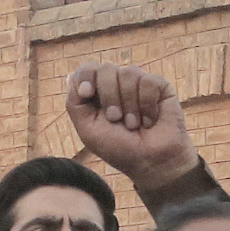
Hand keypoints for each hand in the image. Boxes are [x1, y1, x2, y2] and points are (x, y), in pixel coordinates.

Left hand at [63, 63, 199, 186]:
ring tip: (133, 125)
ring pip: (128, 73)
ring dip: (129, 105)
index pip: (89, 69)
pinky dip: (147, 105)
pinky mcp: (159, 87)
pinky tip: (149, 120)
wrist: (151, 162)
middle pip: (106, 68)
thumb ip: (75, 103)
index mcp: (99, 93)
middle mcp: (119, 85)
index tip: (86, 93)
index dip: (86, 76)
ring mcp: (139, 84)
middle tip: (115, 118)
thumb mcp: (88, 130)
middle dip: (109, 96)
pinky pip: (148, 81)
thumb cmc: (119, 149)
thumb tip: (70, 76)